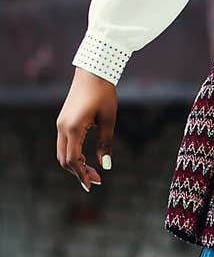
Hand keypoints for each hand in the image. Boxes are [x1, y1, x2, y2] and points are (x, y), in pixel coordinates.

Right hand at [56, 67, 116, 192]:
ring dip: (75, 164)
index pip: (73, 159)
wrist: (93, 71)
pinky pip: (64, 143)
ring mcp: (61, 123)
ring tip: (94, 172)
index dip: (82, 175)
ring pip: (62, 152)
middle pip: (64, 159)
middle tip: (97, 181)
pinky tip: (86, 159)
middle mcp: (62, 127)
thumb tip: (106, 167)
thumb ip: (105, 143)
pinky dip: (73, 154)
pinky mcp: (63, 120)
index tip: (93, 185)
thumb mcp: (109, 120)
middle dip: (79, 173)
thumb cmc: (103, 94)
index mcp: (73, 128)